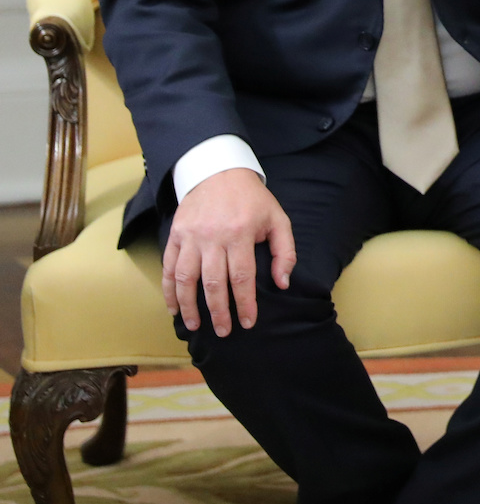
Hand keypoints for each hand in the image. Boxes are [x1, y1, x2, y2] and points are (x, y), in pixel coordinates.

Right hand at [162, 167, 294, 337]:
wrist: (218, 171)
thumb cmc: (252, 199)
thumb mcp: (278, 219)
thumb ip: (285, 252)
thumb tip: (282, 283)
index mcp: (240, 234)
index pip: (242, 278)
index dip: (245, 304)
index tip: (248, 322)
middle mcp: (212, 238)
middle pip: (213, 283)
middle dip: (218, 312)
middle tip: (223, 332)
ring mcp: (190, 237)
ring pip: (186, 279)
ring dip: (188, 306)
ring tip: (194, 325)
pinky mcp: (175, 235)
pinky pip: (169, 267)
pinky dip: (169, 290)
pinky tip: (173, 307)